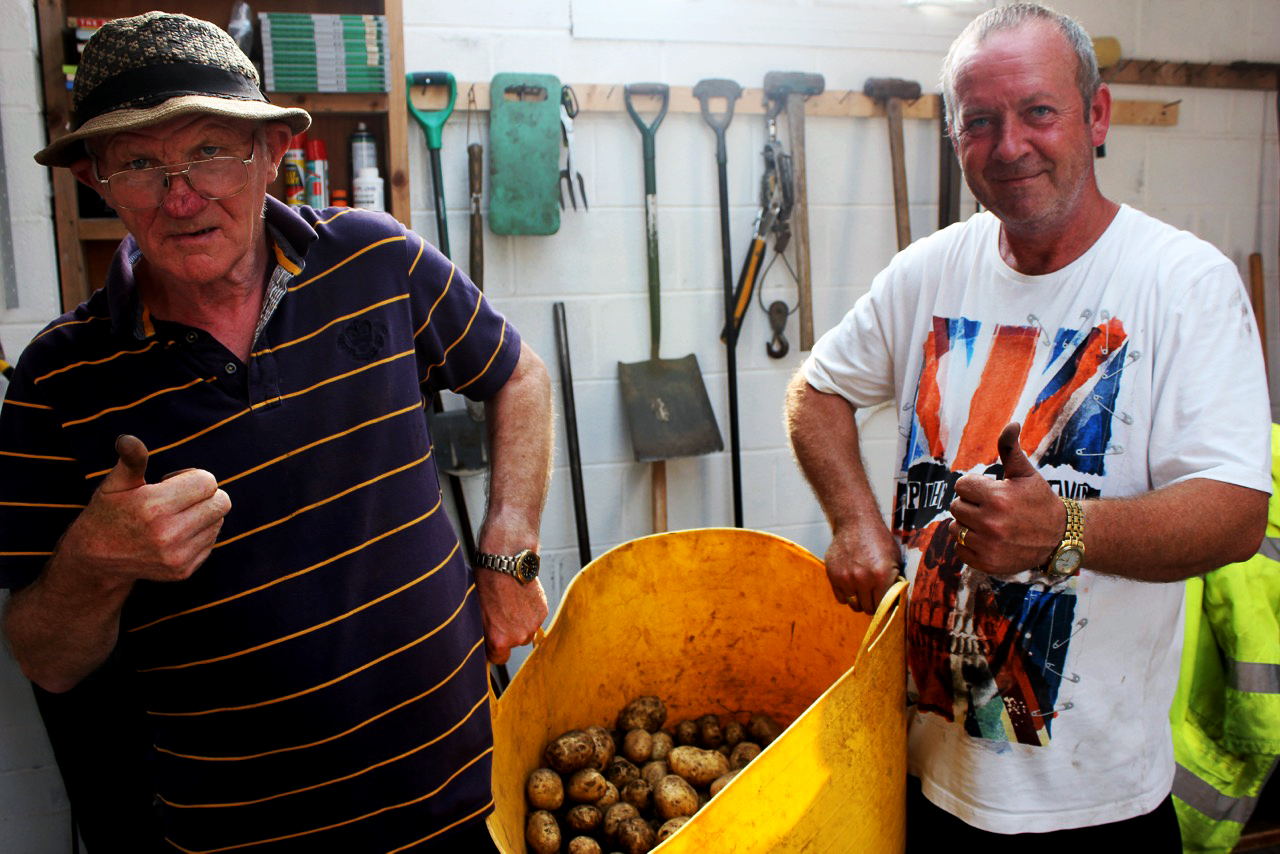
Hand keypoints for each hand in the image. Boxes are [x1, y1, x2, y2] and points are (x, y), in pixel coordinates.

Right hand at [61, 435, 230, 586]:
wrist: (96, 561)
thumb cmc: (109, 513)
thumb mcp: (115, 484)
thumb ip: (131, 460)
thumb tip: (127, 439)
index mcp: (154, 506)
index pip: (208, 481)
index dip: (193, 477)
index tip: (170, 482)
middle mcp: (169, 534)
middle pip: (222, 502)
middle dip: (205, 494)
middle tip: (179, 497)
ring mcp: (178, 556)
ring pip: (219, 521)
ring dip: (204, 514)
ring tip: (174, 516)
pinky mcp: (184, 571)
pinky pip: (212, 541)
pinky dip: (200, 533)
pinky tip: (174, 534)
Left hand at [473, 568, 547, 664]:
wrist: (504, 562)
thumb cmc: (486, 584)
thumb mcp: (477, 614)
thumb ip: (485, 634)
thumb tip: (485, 644)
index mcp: (499, 640)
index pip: (499, 659)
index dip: (495, 648)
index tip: (492, 638)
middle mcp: (518, 636)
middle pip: (515, 643)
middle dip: (509, 632)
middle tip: (501, 613)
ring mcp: (533, 624)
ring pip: (527, 629)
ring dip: (521, 621)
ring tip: (511, 601)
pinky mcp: (542, 611)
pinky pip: (535, 617)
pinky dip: (530, 610)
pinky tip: (520, 595)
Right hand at [825, 514, 901, 613]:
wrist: (855, 522)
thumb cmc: (879, 540)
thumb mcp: (895, 559)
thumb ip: (895, 581)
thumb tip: (897, 602)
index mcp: (882, 575)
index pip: (884, 607)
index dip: (887, 607)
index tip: (887, 605)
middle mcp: (863, 579)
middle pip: (868, 608)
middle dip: (873, 604)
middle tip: (874, 595)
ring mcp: (846, 578)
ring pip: (854, 605)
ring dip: (860, 601)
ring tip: (863, 590)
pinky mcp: (833, 576)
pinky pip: (841, 598)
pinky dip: (847, 595)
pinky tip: (852, 585)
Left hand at [949, 422, 1062, 574]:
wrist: (1059, 537)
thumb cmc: (1039, 501)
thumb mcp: (1026, 473)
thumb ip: (1010, 449)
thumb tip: (1011, 423)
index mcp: (997, 497)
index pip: (961, 486)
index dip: (974, 486)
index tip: (990, 491)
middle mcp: (990, 523)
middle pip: (956, 507)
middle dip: (971, 505)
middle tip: (991, 508)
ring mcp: (988, 545)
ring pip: (955, 529)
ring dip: (968, 525)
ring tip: (989, 524)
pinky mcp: (987, 563)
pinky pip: (960, 550)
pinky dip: (969, 545)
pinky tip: (988, 540)